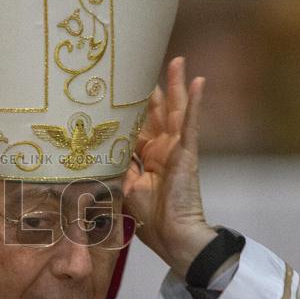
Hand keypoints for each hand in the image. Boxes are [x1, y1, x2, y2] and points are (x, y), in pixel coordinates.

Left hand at [123, 57, 216, 277]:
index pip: (136, 126)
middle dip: (152, 89)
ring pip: (176, 110)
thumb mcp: (124, 188)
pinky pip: (191, 123)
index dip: (128, 108)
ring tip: (178, 61)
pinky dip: (195, 102)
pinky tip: (199, 82)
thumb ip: (117, 166)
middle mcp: (161, 149)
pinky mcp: (187, 152)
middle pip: (156, 112)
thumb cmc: (149, 219)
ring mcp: (176, 149)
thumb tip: (100, 150)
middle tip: (143, 63)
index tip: (118, 87)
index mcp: (146, 158)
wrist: (172, 237)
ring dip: (177, 85)